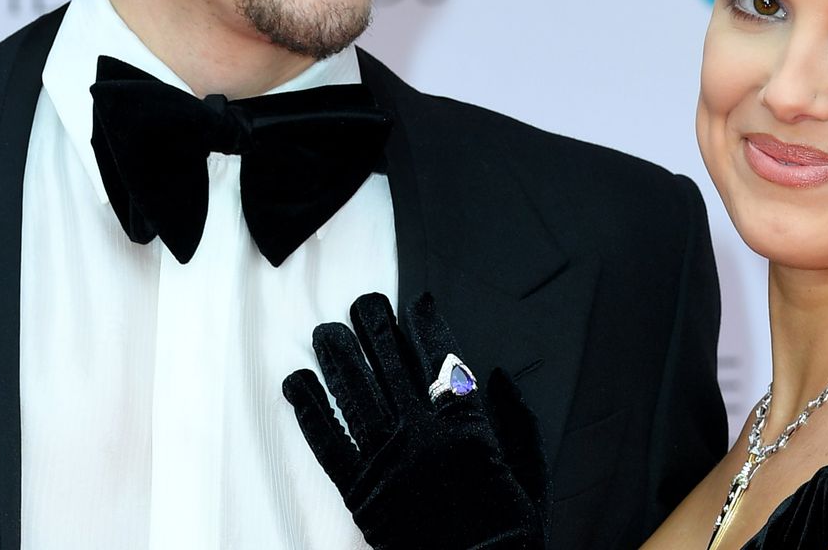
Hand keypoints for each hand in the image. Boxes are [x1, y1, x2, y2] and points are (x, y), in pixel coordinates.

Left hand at [283, 292, 548, 549]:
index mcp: (468, 429)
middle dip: (375, 329)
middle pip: (392, 367)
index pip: (442, 360)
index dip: (426, 326)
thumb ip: (519, 422)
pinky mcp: (359, 493)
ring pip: (355, 395)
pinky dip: (309, 411)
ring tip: (327, 332)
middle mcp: (423, 437)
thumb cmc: (508, 534)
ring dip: (338, 358)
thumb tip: (498, 377)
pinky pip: (328, 443)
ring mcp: (387, 464)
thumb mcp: (530, 475)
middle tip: (363, 302)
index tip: (415, 302)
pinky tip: (297, 383)